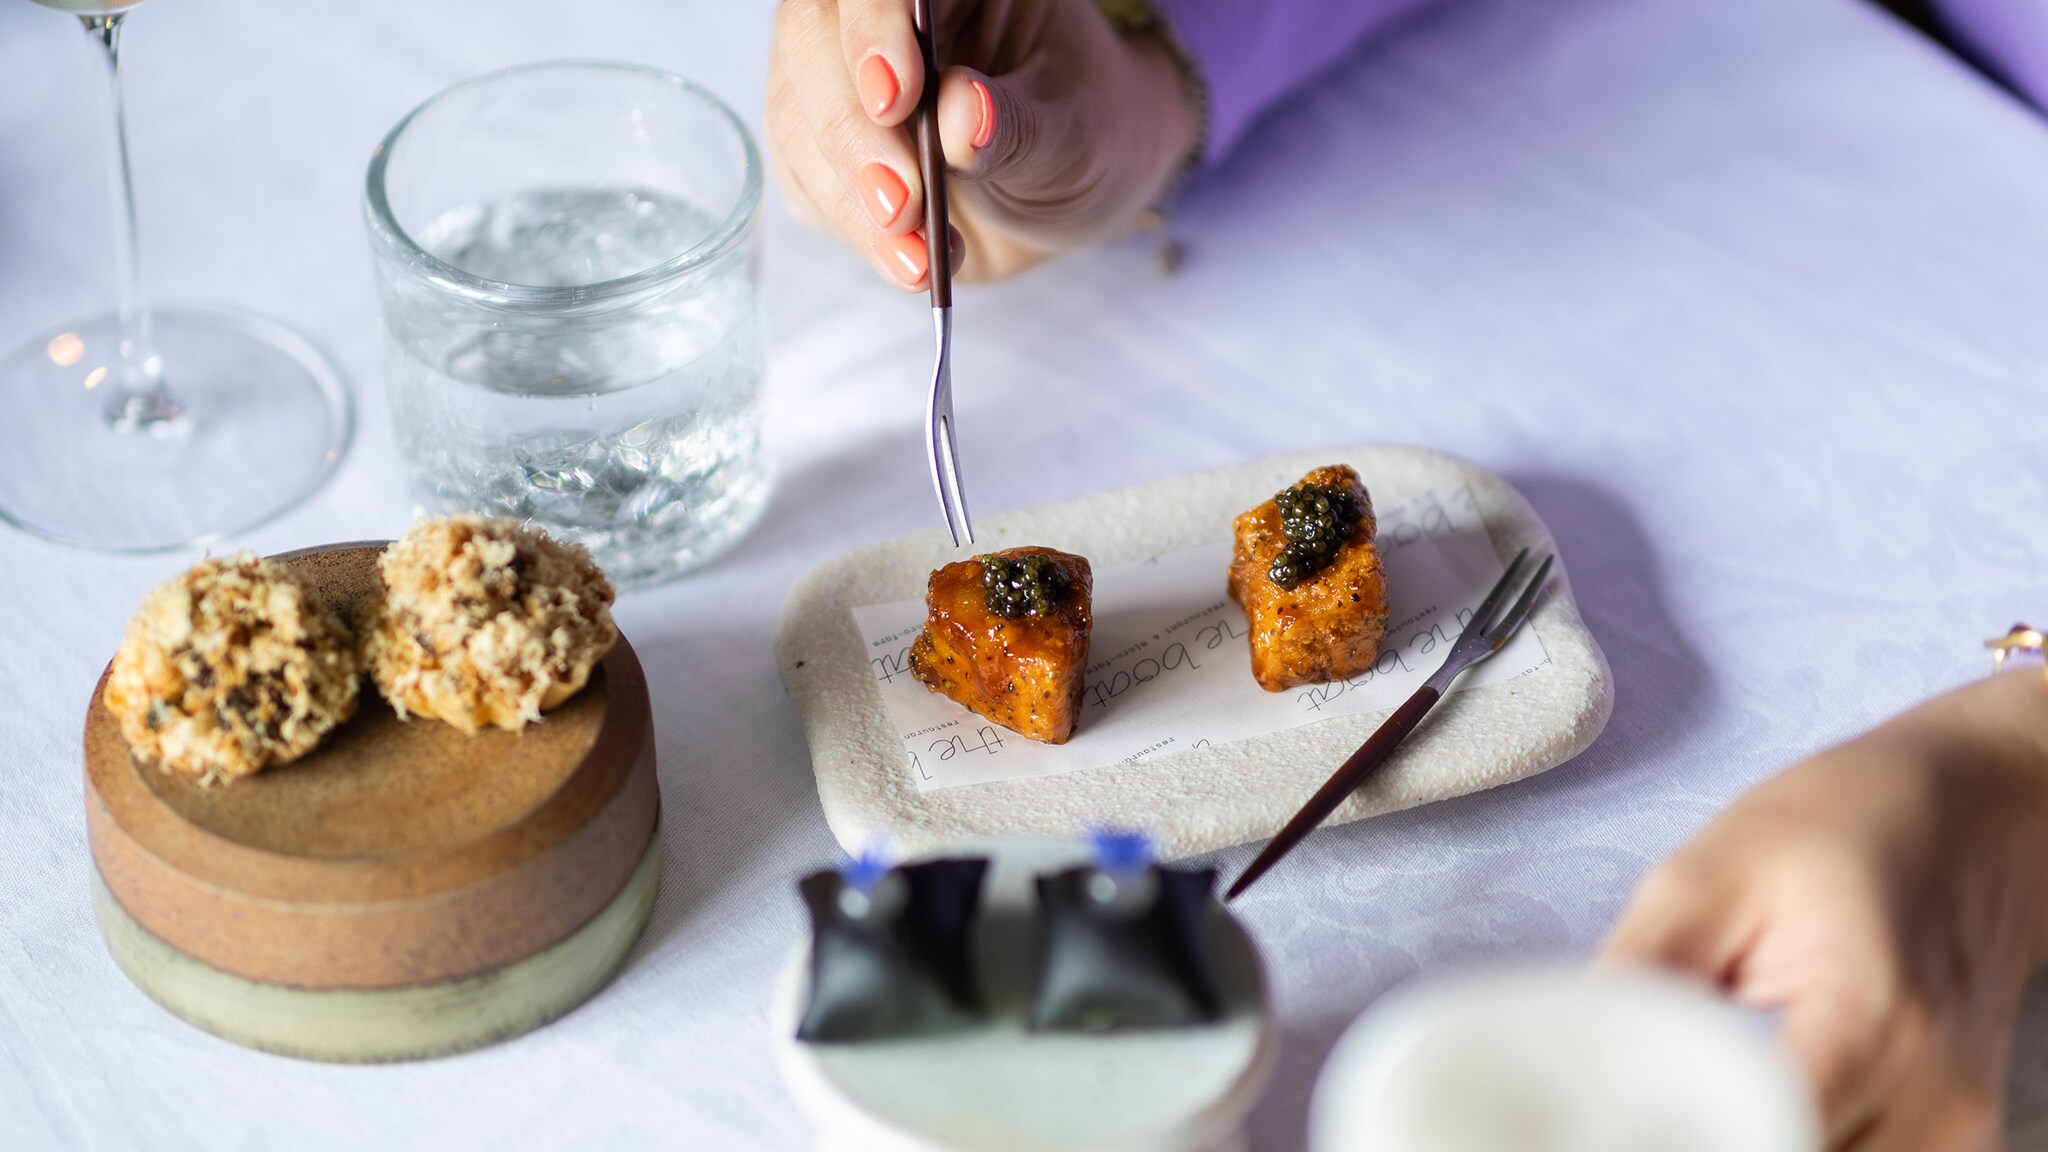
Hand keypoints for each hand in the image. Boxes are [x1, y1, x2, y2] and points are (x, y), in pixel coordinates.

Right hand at [765, 0, 1199, 288]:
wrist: (1073, 184)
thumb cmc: (1089, 133)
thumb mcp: (1076, 133)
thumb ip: (1016, 127)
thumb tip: (960, 119)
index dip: (873, 28)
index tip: (893, 97)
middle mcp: (884, 12)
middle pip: (813, 40)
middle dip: (852, 131)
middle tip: (901, 205)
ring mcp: (843, 70)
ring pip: (797, 113)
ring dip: (850, 197)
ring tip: (919, 259)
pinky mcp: (824, 140)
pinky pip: (803, 175)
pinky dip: (851, 226)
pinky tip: (907, 259)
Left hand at [1601, 669, 2047, 1150]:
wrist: (1976, 812)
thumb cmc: (1842, 824)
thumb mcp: (1711, 872)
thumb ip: (1642, 971)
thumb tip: (1569, 1052)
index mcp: (1869, 1022)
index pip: (1764, 1141)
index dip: (1681, 1135)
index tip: (1621, 1115)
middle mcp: (1936, 1096)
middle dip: (1706, 1141)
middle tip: (1645, 1102)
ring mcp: (1961, 1129)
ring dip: (1753, 1147)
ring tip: (1693, 1102)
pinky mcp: (1961, 1139)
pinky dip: (1802, 1148)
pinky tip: (1748, 1115)